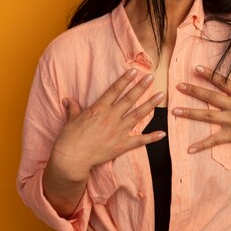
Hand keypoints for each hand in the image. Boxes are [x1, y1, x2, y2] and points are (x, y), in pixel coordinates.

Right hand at [50, 69, 165, 181]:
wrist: (73, 159)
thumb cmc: (69, 138)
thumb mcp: (71, 119)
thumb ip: (74, 108)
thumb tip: (68, 100)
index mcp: (99, 109)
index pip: (115, 90)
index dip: (125, 79)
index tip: (134, 71)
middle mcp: (111, 117)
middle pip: (129, 99)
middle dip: (141, 87)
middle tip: (151, 77)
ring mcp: (118, 131)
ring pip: (138, 115)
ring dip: (150, 104)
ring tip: (161, 95)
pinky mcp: (122, 145)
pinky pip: (140, 141)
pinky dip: (152, 137)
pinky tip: (162, 133)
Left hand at [172, 65, 230, 157]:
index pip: (222, 81)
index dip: (209, 74)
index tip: (196, 68)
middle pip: (209, 96)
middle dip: (193, 90)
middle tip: (178, 86)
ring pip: (206, 115)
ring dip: (189, 113)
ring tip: (174, 111)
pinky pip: (213, 140)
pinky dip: (201, 145)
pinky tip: (188, 149)